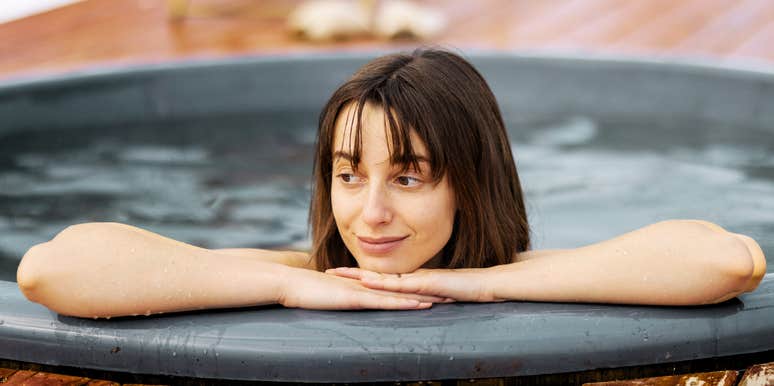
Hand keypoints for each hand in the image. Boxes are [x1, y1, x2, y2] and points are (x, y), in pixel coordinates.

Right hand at [278, 267, 447, 309]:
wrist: (287, 282)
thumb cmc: (303, 290)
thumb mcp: (329, 295)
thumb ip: (342, 297)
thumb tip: (349, 301)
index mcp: (363, 286)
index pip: (395, 287)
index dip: (416, 288)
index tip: (436, 290)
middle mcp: (367, 286)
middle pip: (404, 288)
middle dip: (429, 290)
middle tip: (453, 292)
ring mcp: (363, 291)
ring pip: (400, 294)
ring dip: (424, 296)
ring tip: (447, 299)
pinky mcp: (356, 298)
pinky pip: (385, 302)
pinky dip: (404, 303)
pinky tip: (420, 304)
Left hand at [325, 266, 505, 302]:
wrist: (489, 284)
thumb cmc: (469, 290)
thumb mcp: (443, 295)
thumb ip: (429, 297)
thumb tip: (419, 304)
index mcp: (413, 281)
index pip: (382, 279)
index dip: (362, 276)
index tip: (342, 275)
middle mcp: (412, 278)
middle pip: (376, 276)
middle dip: (352, 274)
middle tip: (329, 271)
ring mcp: (419, 279)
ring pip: (384, 278)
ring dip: (361, 277)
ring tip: (340, 275)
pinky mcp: (427, 283)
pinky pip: (402, 285)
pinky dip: (384, 284)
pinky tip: (369, 282)